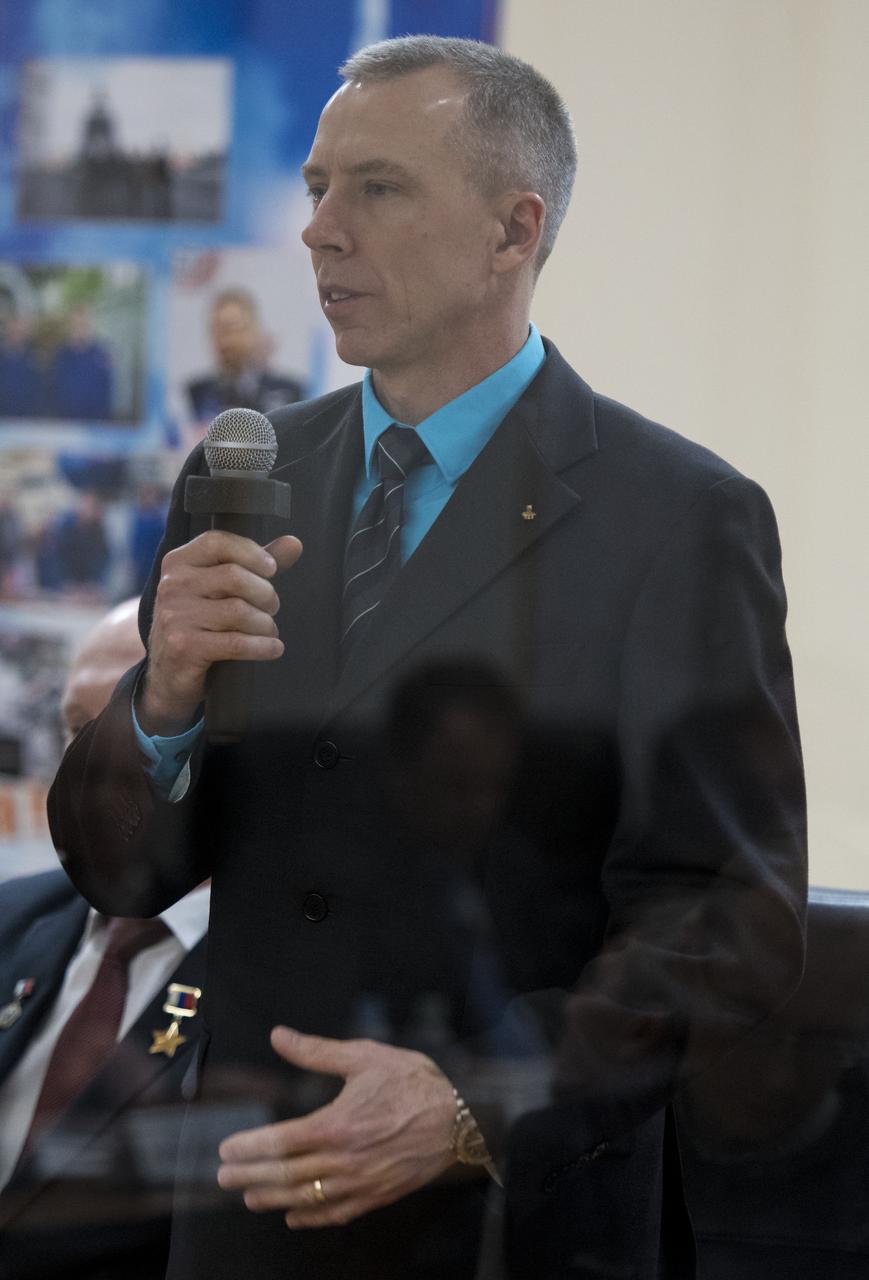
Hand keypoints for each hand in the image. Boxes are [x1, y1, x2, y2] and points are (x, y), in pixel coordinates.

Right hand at [137, 531, 301, 733]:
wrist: (168, 673)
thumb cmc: (200, 624)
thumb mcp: (220, 590)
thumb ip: (254, 565)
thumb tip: (293, 543)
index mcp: (178, 563)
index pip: (217, 542)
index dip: (251, 552)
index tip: (271, 569)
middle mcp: (172, 585)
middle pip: (234, 577)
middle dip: (265, 594)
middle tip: (271, 607)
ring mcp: (175, 616)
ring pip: (239, 611)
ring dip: (265, 624)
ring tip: (268, 630)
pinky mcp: (184, 647)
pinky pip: (236, 643)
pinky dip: (263, 646)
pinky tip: (273, 648)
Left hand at [217, 1026, 456, 1228]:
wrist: (459, 1120)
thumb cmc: (413, 1082)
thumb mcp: (365, 1056)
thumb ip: (317, 1052)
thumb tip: (278, 1036)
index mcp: (337, 1123)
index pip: (281, 1141)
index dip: (250, 1147)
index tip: (226, 1149)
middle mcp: (344, 1159)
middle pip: (286, 1173)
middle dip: (250, 1175)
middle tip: (223, 1178)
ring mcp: (359, 1182)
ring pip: (306, 1197)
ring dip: (273, 1198)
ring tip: (249, 1197)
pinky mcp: (376, 1196)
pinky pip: (336, 1213)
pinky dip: (311, 1217)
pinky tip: (293, 1217)